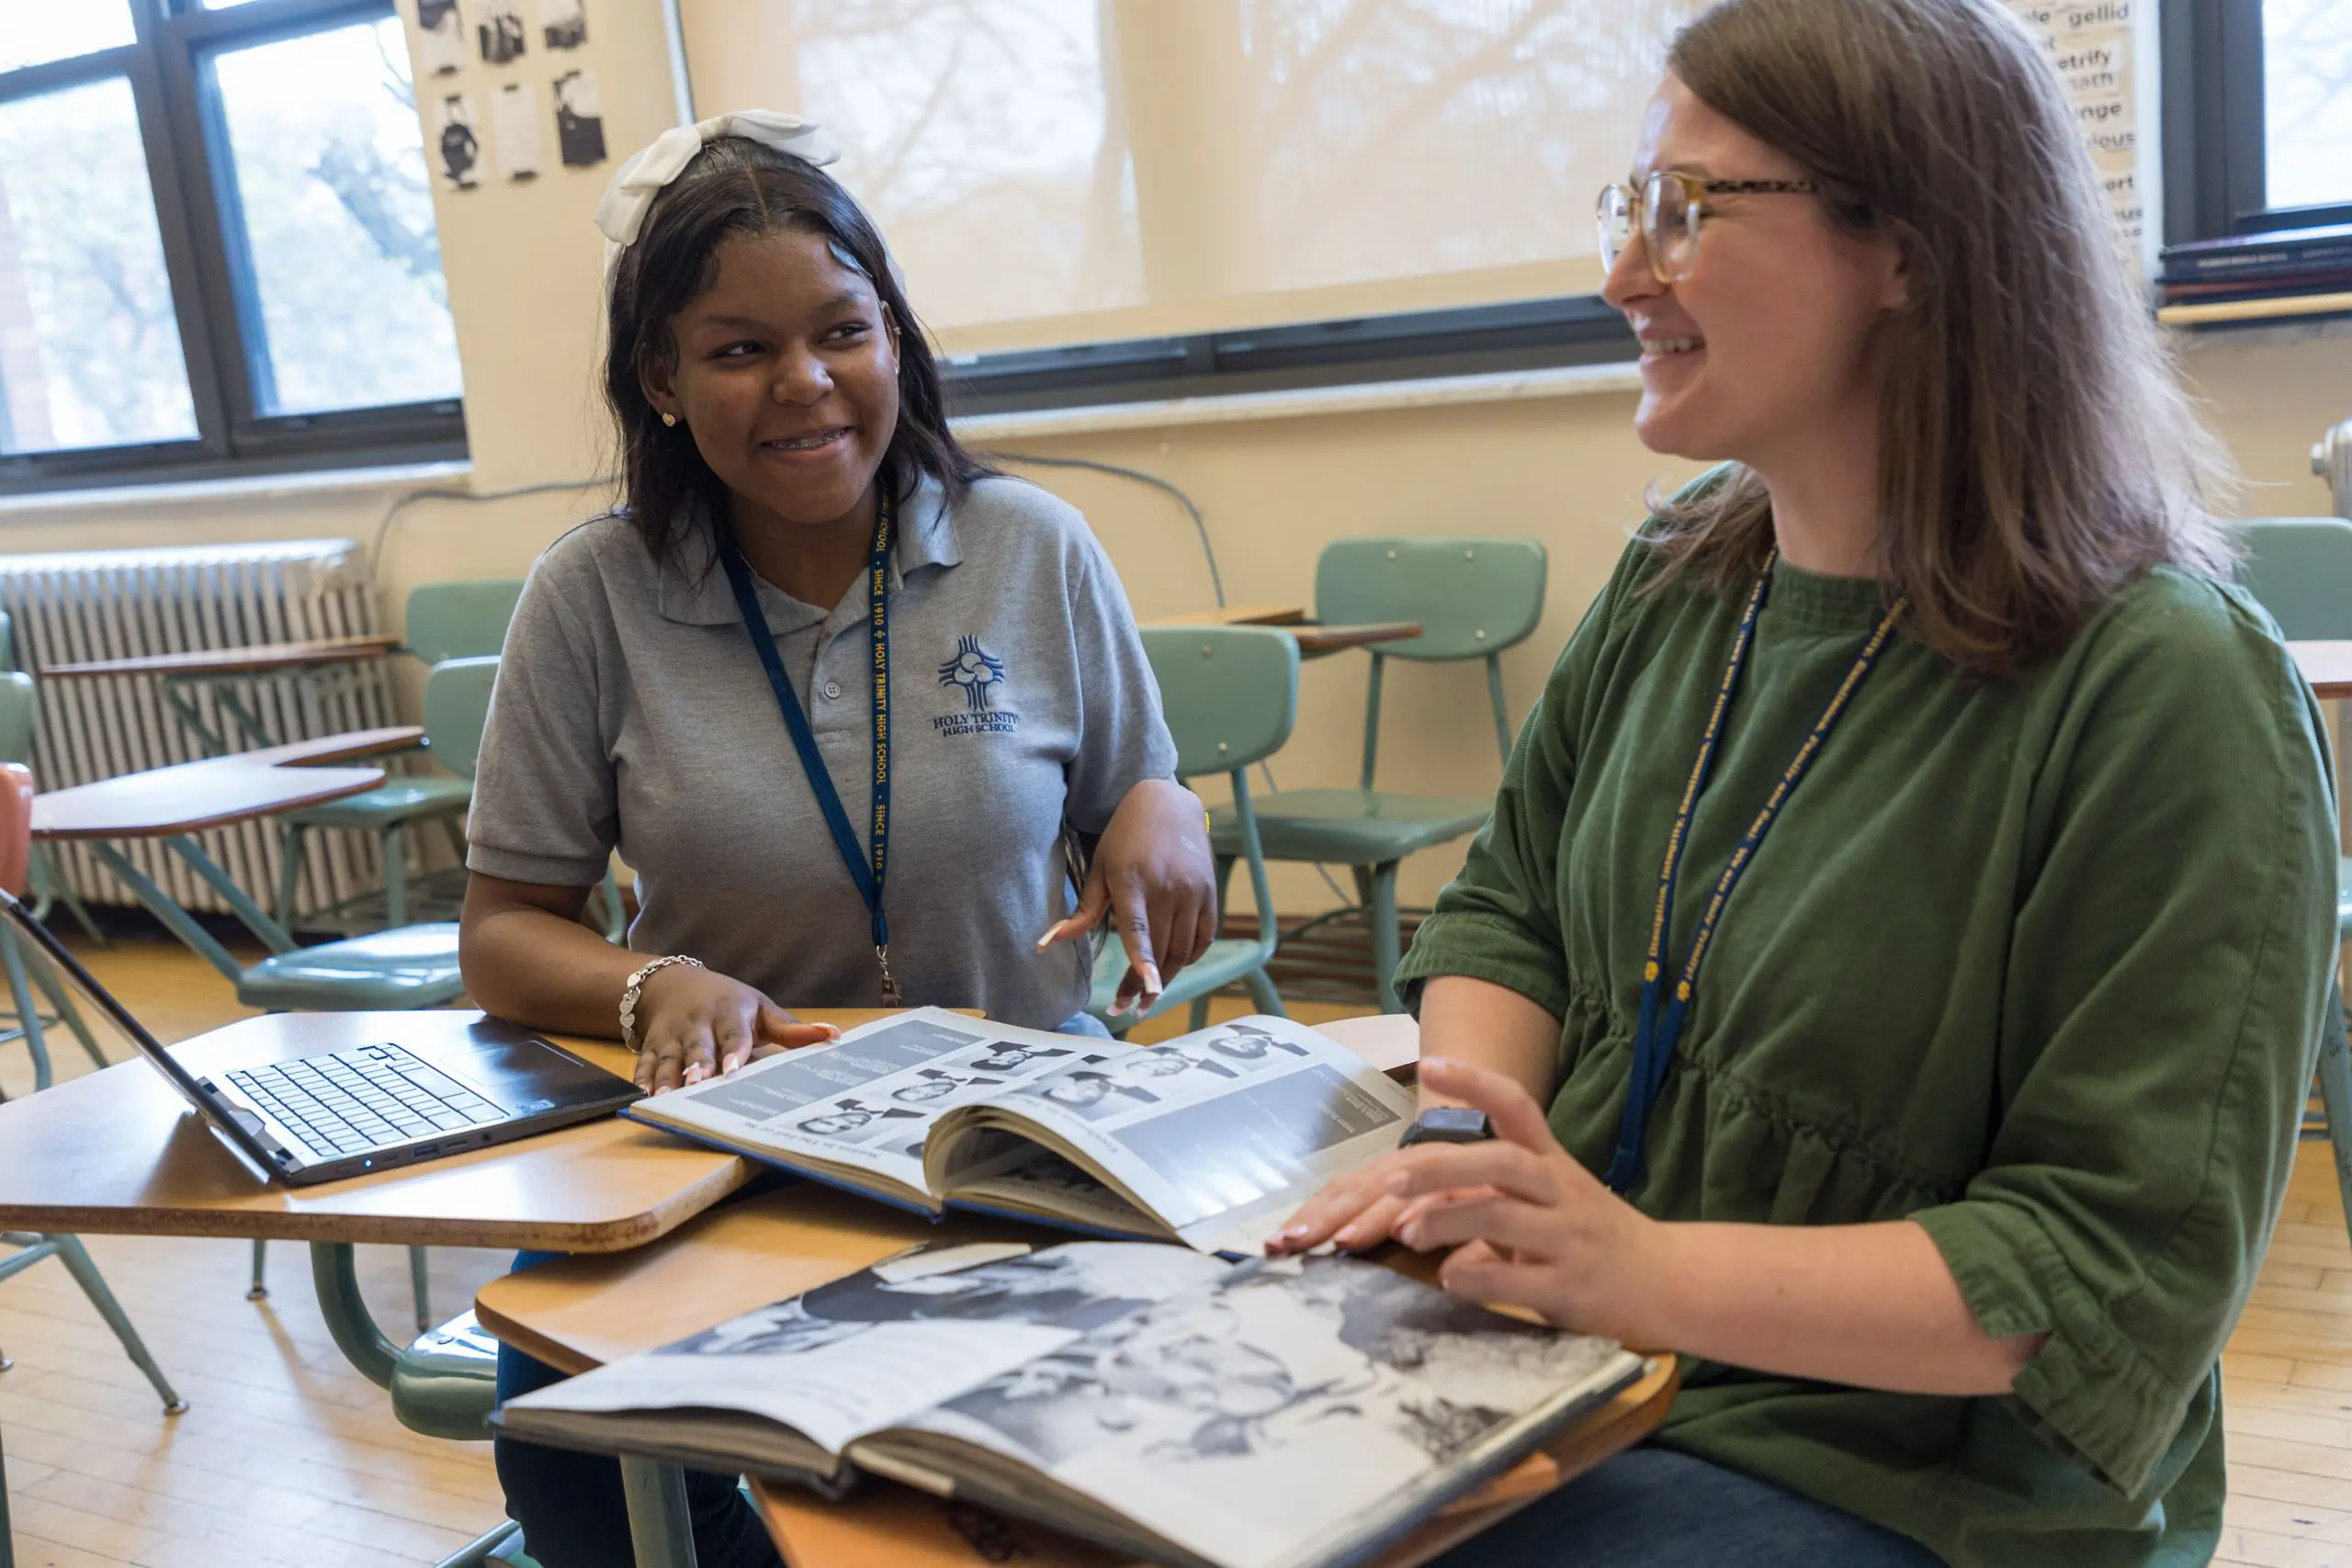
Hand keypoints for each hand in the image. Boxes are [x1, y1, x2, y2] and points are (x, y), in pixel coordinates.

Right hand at [630, 965, 838, 1093]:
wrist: (671, 983)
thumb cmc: (727, 1001)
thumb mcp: (760, 1008)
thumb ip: (792, 1029)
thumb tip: (833, 1035)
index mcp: (730, 1013)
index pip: (734, 1034)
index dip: (734, 1052)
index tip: (734, 1070)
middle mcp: (699, 1024)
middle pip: (698, 1047)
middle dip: (697, 1066)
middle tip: (698, 1084)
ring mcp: (673, 1036)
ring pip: (669, 1058)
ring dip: (667, 1078)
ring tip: (666, 1098)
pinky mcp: (652, 1045)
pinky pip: (644, 1063)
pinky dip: (642, 1079)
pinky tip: (643, 1097)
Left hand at [1038, 779, 1216, 1015]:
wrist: (1168, 803)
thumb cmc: (1124, 838)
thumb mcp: (1098, 869)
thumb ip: (1083, 911)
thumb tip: (1046, 943)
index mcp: (1133, 880)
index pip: (1139, 930)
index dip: (1144, 961)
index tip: (1149, 989)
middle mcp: (1167, 887)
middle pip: (1159, 950)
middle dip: (1144, 985)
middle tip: (1127, 1008)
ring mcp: (1193, 891)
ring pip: (1182, 950)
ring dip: (1166, 977)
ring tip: (1148, 993)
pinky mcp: (1210, 893)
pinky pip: (1202, 939)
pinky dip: (1188, 957)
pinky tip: (1172, 966)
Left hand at [1381, 1057, 1670, 1340]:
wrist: (1670, 1282)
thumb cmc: (1592, 1235)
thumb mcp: (1549, 1199)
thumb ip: (1490, 1191)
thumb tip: (1415, 1196)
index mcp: (1553, 1161)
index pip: (1516, 1106)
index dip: (1473, 1082)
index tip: (1429, 1065)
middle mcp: (1561, 1191)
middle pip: (1500, 1161)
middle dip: (1441, 1166)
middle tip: (1392, 1178)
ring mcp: (1568, 1239)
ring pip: (1500, 1218)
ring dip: (1445, 1222)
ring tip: (1406, 1233)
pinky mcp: (1570, 1288)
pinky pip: (1514, 1281)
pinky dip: (1473, 1278)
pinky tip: (1449, 1279)